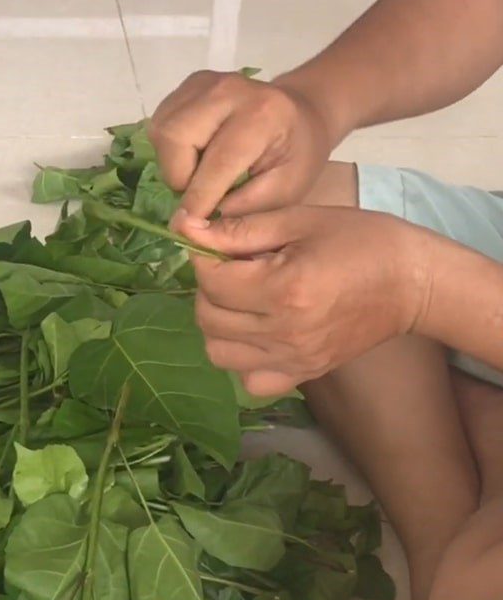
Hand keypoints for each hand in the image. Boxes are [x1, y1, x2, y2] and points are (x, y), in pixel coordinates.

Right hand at [148, 70, 337, 220]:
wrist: (300, 113)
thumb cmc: (296, 156)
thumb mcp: (285, 191)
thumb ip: (241, 209)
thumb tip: (191, 225)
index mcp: (263, 114)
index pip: (218, 161)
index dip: (198, 198)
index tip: (185, 226)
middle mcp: (228, 89)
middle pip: (175, 137)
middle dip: (179, 175)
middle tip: (200, 191)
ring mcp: (204, 82)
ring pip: (162, 131)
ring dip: (173, 163)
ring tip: (200, 172)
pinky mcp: (188, 85)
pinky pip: (161, 123)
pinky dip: (171, 149)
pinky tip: (195, 154)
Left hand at [176, 206, 431, 394]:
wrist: (413, 283)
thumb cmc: (360, 240)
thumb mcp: (299, 220)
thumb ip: (239, 230)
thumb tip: (187, 229)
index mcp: (284, 289)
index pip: (210, 281)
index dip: (203, 257)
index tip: (218, 243)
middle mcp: (284, 333)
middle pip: (208, 318)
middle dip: (208, 288)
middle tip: (233, 268)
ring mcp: (294, 360)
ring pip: (218, 353)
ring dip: (218, 323)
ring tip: (241, 299)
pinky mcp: (304, 375)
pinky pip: (250, 380)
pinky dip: (242, 357)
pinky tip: (255, 331)